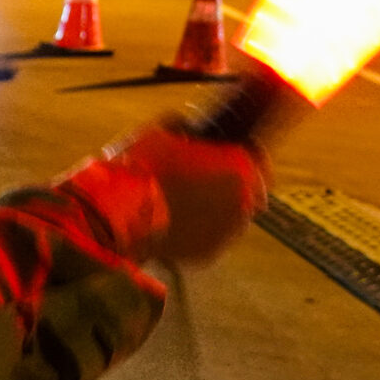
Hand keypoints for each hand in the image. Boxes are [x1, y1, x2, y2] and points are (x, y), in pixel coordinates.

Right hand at [107, 123, 269, 263]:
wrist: (119, 219)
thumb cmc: (141, 171)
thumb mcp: (158, 134)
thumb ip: (182, 126)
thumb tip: (184, 124)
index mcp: (240, 167)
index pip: (260, 159)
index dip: (243, 155)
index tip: (229, 154)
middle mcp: (245, 201)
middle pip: (247, 190)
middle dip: (228, 185)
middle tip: (201, 180)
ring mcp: (228, 232)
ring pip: (229, 217)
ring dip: (213, 210)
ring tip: (182, 204)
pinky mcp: (209, 255)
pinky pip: (209, 238)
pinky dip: (196, 232)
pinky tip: (173, 224)